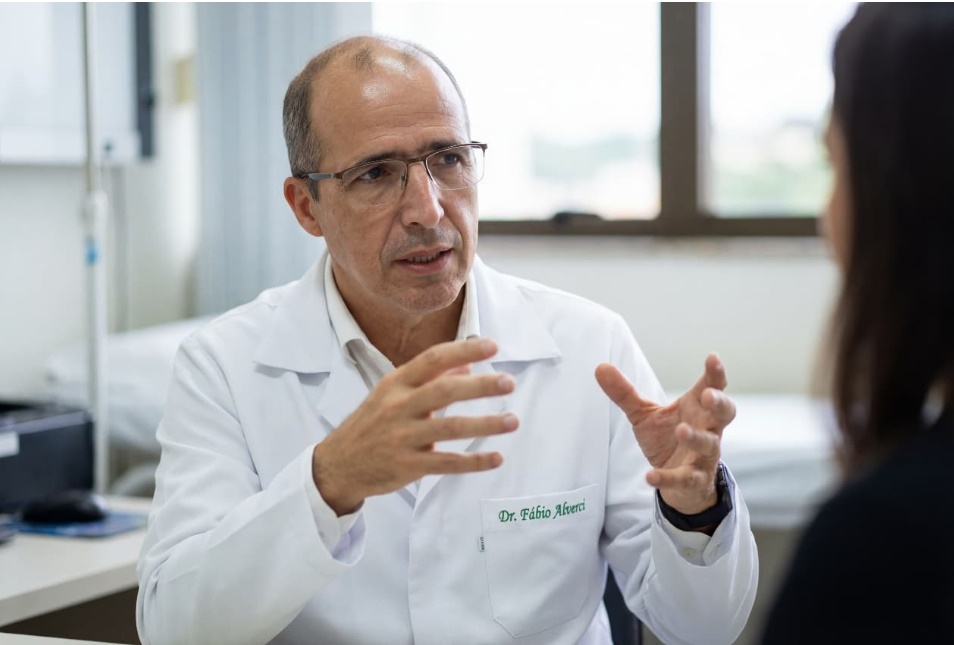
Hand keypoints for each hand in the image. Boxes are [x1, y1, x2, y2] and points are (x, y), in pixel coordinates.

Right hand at [313, 338, 517, 514]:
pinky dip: (474, 461)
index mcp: (396, 383)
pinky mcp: (408, 466)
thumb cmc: (371, 424)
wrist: (338, 464)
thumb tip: (467, 364)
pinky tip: (496, 458)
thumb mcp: (393, 394)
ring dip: (485, 424)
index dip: (464, 351)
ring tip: (512, 420)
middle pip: (445, 390)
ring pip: (450, 428)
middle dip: (480, 385)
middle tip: (508, 382)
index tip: (492, 345)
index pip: (433, 359)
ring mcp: (403, 437)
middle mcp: (399, 406)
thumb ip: (429, 379)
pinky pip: (447, 463)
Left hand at [595, 354, 734, 514]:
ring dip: (697, 437)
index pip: (712, 386)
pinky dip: (668, 478)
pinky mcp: (694, 479)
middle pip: (724, 413)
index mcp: (696, 408)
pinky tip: (650, 476)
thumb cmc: (667, 439)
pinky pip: (686, 478)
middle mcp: (707, 428)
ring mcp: (703, 455)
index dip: (715, 373)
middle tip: (708, 396)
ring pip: (709, 444)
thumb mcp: (644, 414)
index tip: (712, 357)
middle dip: (719, 403)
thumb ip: (625, 392)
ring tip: (681, 431)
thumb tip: (600, 367)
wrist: (679, 483)